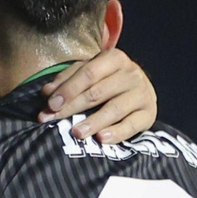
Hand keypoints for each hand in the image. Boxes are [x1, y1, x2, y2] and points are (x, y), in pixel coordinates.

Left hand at [38, 47, 156, 144]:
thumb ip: (66, 80)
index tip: (50, 104)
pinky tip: (101, 138)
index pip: (89, 73)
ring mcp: (142, 93)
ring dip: (93, 122)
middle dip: (72, 107)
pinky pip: (132, 125)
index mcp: (114, 59)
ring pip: (114, 109)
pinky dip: (117, 133)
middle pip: (97, 92)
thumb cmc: (105, 81)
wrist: (137, 90)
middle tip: (52, 119)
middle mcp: (131, 73)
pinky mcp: (149, 113)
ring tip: (76, 133)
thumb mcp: (86, 73)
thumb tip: (47, 92)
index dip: (68, 89)